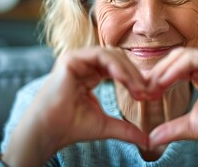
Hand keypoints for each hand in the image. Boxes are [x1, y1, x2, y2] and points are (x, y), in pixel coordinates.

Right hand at [3, 47, 147, 165]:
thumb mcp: (105, 125)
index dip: (135, 79)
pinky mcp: (71, 59)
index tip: (148, 95)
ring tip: (138, 88)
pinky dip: (115, 66)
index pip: (119, 69)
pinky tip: (124, 80)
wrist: (49, 131)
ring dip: (128, 71)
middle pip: (118, 60)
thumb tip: (148, 141)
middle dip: (135, 75)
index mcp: (90, 75)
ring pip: (112, 55)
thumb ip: (126, 129)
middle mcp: (84, 65)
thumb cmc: (71, 127)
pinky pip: (100, 55)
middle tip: (147, 91)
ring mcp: (77, 60)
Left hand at [147, 48, 197, 164]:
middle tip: (142, 90)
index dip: (157, 79)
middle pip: (174, 59)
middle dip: (156, 74)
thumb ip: (171, 128)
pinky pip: (192, 59)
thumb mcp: (191, 125)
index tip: (142, 94)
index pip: (173, 67)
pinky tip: (163, 83)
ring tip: (151, 88)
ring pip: (181, 56)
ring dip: (163, 71)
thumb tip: (149, 140)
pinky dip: (175, 69)